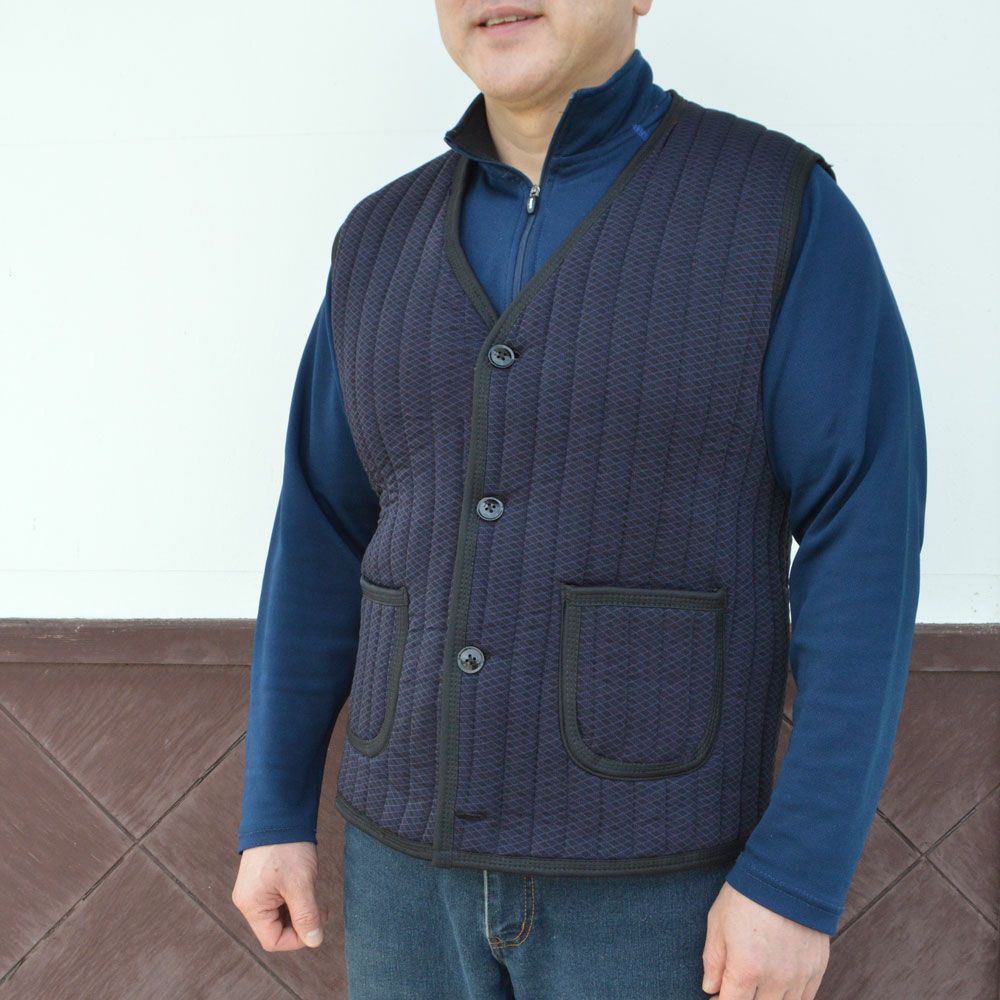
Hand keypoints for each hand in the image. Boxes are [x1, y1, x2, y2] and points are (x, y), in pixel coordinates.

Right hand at [231, 841, 328, 950]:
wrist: (279, 813)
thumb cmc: (287, 848)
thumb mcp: (301, 884)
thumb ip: (307, 915)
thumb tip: (314, 941)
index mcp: (251, 905)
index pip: (273, 940)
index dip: (298, 938)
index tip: (317, 922)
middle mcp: (247, 900)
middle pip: (275, 928)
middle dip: (299, 922)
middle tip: (319, 906)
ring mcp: (252, 890)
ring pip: (278, 914)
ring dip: (297, 909)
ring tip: (311, 891)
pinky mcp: (260, 880)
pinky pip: (276, 901)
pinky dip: (292, 899)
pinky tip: (303, 885)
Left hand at [701, 881, 829, 998]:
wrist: (788, 874)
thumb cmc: (747, 895)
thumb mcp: (718, 922)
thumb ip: (713, 960)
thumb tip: (710, 988)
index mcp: (747, 968)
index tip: (717, 996)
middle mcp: (775, 979)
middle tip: (735, 988)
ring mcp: (799, 977)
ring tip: (756, 985)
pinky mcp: (817, 969)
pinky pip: (805, 999)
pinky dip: (790, 998)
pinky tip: (778, 986)